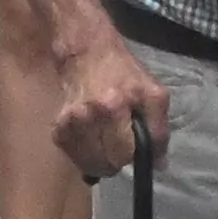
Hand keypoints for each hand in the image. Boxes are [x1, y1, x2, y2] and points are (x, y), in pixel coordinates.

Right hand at [49, 29, 170, 178]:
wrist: (87, 53)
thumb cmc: (123, 73)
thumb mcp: (153, 94)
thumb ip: (159, 130)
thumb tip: (159, 165)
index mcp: (114, 107)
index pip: (123, 154)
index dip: (131, 156)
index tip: (132, 149)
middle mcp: (87, 117)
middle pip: (105, 163)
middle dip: (116, 161)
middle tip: (119, 146)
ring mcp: (69, 123)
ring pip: (87, 164)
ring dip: (99, 161)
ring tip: (105, 144)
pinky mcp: (58, 128)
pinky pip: (73, 156)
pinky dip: (84, 155)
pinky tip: (92, 141)